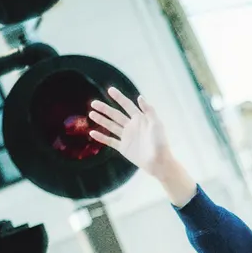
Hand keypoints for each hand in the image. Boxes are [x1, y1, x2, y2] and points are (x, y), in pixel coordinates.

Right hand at [88, 88, 195, 205]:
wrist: (159, 162)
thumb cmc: (160, 142)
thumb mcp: (156, 124)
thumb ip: (149, 110)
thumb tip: (139, 97)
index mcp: (140, 119)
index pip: (127, 105)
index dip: (119, 98)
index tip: (110, 90)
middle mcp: (131, 126)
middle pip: (115, 115)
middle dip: (105, 109)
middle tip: (94, 103)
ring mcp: (126, 137)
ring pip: (111, 126)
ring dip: (101, 120)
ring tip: (91, 114)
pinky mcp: (123, 147)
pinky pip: (110, 141)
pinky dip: (101, 137)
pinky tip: (92, 133)